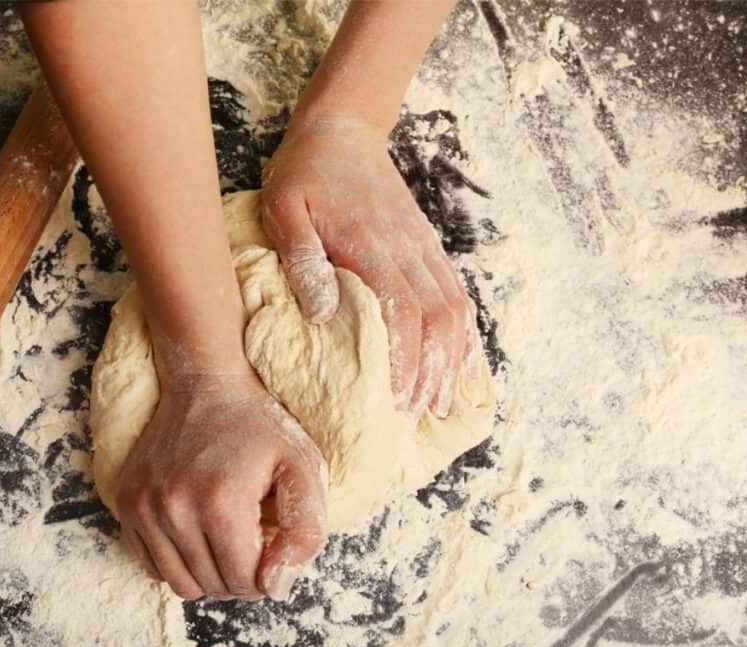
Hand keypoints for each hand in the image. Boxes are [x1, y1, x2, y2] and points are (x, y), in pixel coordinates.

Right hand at [115, 372, 327, 600]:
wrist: (204, 385)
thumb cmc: (258, 427)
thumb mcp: (304, 468)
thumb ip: (306, 533)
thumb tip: (277, 588)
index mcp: (221, 503)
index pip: (246, 582)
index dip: (268, 575)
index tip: (272, 546)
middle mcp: (175, 508)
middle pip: (213, 586)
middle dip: (240, 575)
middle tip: (251, 540)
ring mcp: (144, 506)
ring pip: (180, 584)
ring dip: (208, 574)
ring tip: (224, 540)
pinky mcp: (127, 503)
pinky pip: (151, 566)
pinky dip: (177, 562)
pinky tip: (195, 533)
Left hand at [261, 117, 476, 417]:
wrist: (341, 131)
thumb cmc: (304, 175)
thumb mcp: (284, 210)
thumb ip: (303, 259)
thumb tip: (321, 315)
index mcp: (371, 246)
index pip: (401, 314)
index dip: (404, 361)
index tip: (397, 401)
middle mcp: (407, 249)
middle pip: (437, 319)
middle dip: (433, 371)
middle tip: (419, 415)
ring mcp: (422, 247)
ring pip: (453, 308)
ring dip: (453, 357)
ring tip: (442, 400)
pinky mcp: (427, 245)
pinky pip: (455, 291)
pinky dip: (462, 330)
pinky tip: (459, 359)